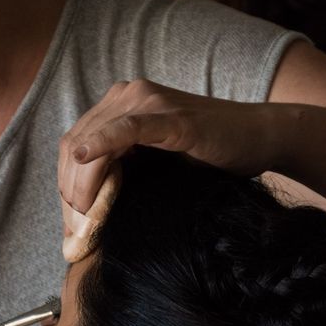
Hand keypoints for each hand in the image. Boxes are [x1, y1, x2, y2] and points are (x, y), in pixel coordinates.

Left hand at [59, 79, 278, 212]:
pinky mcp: (173, 118)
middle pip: (76, 144)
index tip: (71, 223)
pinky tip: (84, 158)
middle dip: (70, 190)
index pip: (75, 144)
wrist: (259, 137)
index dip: (66, 184)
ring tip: (85, 216)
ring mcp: (150, 102)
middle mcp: (129, 96)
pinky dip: (103, 142)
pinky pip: (129, 128)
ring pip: (95, 139)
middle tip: (77, 229)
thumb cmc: (209, 155)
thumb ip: (122, 172)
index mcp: (121, 105)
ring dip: (82, 181)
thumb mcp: (154, 163)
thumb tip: (85, 213)